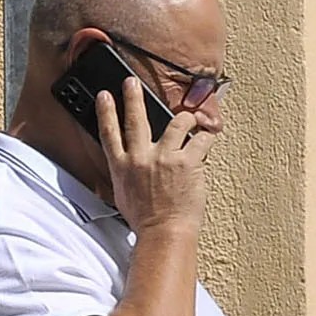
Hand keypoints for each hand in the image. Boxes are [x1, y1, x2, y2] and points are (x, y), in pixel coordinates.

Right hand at [97, 78, 214, 237]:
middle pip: (135, 119)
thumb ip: (127, 176)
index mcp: (121, 167)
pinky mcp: (187, 161)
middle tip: (131, 82)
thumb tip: (131, 168)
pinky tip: (211, 136)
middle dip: (133, 97)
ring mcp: (164, 157)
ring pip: (177, 123)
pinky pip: (202, 139)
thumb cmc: (145, 221)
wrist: (163, 232)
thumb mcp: (124, 195)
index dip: (105, 112)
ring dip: (186, 119)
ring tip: (192, 119)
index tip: (104, 96)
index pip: (109, 133)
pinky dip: (208, 137)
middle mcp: (140, 158)